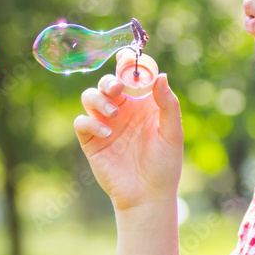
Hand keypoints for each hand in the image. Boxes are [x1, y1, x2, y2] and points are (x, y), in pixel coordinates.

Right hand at [73, 73, 182, 211]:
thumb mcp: (172, 132)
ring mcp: (105, 124)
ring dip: (98, 99)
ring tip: (113, 114)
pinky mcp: (91, 141)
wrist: (148, 196)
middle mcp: (122, 110)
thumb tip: (161, 76)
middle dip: (110, 80)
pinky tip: (106, 133)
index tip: (126, 58)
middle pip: (107, 82)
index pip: (132, 77)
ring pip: (90, 96)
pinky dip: (90, 123)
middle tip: (118, 89)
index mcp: (142, 104)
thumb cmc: (165, 164)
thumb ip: (168, 104)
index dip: (128, 63)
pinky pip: (82, 122)